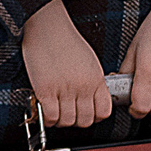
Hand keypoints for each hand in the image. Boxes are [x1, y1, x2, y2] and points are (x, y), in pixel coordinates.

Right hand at [23, 0, 110, 129]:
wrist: (47, 27)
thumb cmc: (67, 41)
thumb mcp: (90, 62)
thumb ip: (93, 82)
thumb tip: (92, 100)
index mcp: (96, 79)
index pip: (104, 112)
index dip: (95, 117)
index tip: (88, 115)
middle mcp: (83, 86)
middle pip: (86, 121)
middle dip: (78, 122)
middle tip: (70, 115)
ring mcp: (65, 89)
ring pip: (68, 122)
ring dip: (62, 122)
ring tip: (57, 113)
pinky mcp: (46, 90)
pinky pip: (51, 116)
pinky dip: (49, 119)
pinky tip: (47, 112)